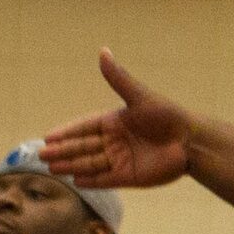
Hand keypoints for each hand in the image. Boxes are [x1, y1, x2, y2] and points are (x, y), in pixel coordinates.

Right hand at [40, 50, 193, 190]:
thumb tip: (103, 51)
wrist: (191, 142)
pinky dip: (92, 181)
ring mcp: (122, 160)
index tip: (48, 137)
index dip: (66, 133)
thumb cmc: (167, 116)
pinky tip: (76, 181)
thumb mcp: (139, 97)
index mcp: (114, 122)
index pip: (84, 128)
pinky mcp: (131, 177)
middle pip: (83, 147)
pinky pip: (107, 180)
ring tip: (52, 169)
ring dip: (72, 166)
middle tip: (41, 156)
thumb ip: (118, 79)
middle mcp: (115, 142)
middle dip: (63, 152)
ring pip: (91, 164)